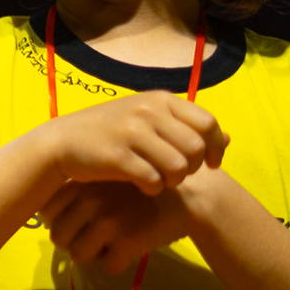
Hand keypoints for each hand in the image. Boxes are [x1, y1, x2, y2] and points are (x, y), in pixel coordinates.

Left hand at [41, 176, 200, 272]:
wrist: (189, 198)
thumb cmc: (141, 193)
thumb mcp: (107, 182)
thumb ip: (79, 194)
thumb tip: (44, 218)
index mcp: (82, 184)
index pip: (47, 213)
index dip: (60, 223)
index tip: (77, 224)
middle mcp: (90, 200)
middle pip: (59, 238)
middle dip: (75, 243)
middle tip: (96, 239)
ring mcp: (108, 220)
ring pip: (78, 256)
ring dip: (94, 256)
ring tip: (111, 245)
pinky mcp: (128, 241)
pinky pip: (107, 267)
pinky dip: (117, 263)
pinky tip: (130, 249)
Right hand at [42, 92, 226, 195]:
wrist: (60, 143)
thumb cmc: (108, 132)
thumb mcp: (147, 119)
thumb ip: (185, 126)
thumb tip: (229, 137)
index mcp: (158, 99)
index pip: (207, 123)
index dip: (216, 147)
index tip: (210, 164)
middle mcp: (147, 112)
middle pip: (196, 148)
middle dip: (193, 168)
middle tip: (178, 175)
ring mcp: (131, 133)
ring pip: (179, 167)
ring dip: (174, 181)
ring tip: (160, 181)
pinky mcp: (117, 156)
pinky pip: (153, 181)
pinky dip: (152, 189)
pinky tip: (142, 187)